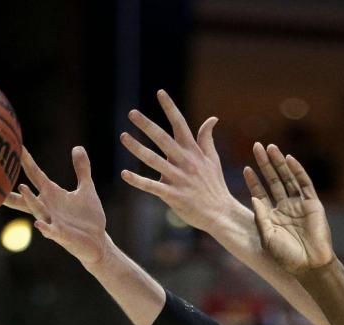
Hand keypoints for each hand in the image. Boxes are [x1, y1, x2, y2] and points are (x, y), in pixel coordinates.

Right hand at [4, 147, 110, 268]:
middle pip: (27, 194)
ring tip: (22, 187)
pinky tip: (38, 224)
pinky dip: (45, 228)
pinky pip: (52, 232)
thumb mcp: (87, 190)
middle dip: (15, 183)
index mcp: (52, 195)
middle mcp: (48, 207)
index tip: (13, 143)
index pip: (36, 174)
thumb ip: (81, 170)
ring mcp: (53, 222)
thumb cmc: (88, 217)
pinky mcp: (63, 236)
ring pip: (38, 210)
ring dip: (30, 200)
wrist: (97, 242)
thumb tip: (78, 147)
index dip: (26, 160)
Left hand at [120, 89, 234, 230]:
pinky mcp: (173, 196)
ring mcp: (179, 179)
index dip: (170, 108)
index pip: (181, 125)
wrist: (220, 213)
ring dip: (138, 148)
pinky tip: (124, 174)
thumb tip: (212, 118)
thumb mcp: (214, 160)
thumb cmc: (215, 186)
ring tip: (123, 136)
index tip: (160, 92)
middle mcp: (185, 162)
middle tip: (132, 113)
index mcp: (194, 152)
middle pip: (163, 139)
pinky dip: (138, 181)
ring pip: (154, 160)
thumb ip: (207, 139)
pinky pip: (152, 187)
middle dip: (147, 125)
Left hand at [245, 144, 333, 274]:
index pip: (261, 194)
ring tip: (269, 147)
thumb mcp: (268, 238)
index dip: (253, 182)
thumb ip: (260, 218)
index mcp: (272, 218)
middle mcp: (285, 208)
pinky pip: (304, 184)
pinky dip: (297, 170)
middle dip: (264, 164)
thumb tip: (253, 197)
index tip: (246, 169)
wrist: (310, 265)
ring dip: (279, 163)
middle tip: (255, 146)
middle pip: (273, 181)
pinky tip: (289, 159)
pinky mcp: (313, 204)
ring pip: (287, 178)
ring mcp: (299, 205)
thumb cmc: (286, 257)